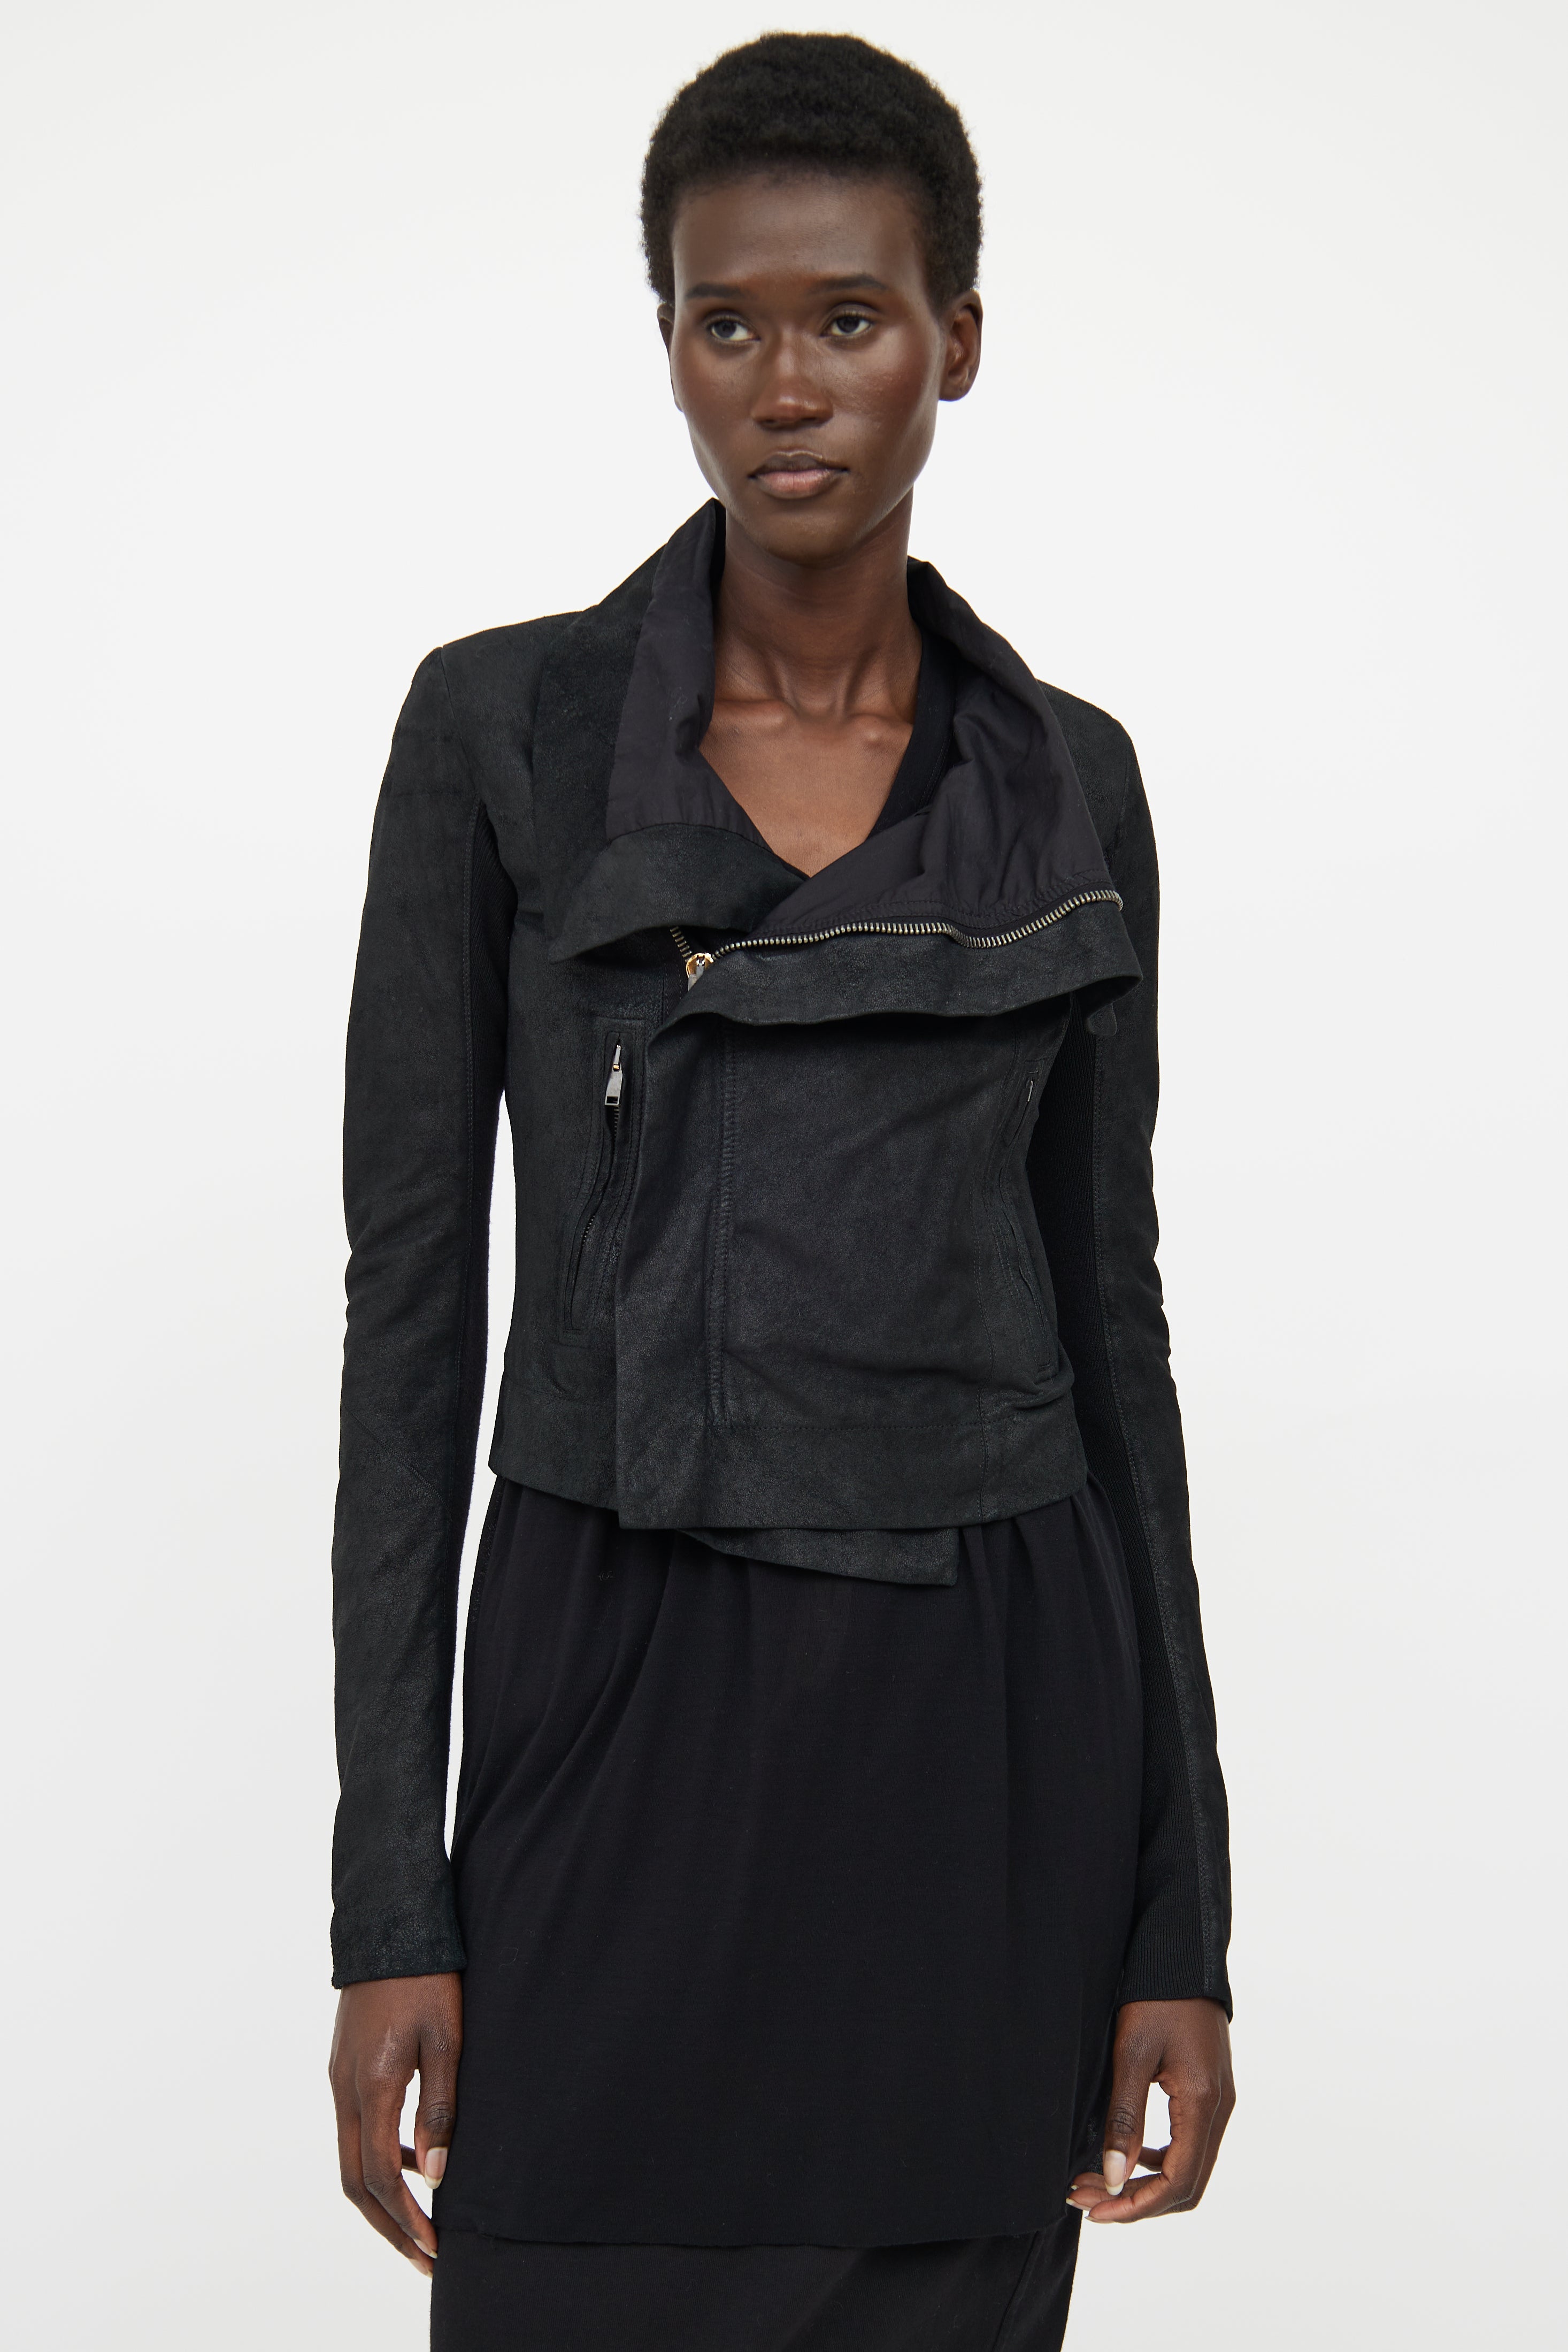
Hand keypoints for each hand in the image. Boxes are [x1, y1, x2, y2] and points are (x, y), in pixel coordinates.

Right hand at [329, 1971, 462, 2276]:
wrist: (388, 1924)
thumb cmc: (426, 1977)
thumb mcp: (446, 2039)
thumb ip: (440, 2107)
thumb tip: (437, 2175)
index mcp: (369, 2086)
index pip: (380, 2175)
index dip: (407, 2218)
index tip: (435, 2248)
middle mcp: (344, 2090)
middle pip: (356, 2182)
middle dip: (390, 2226)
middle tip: (425, 2258)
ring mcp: (339, 2079)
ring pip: (352, 2159)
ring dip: (383, 2198)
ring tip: (422, 2224)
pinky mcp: (345, 2068)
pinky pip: (356, 2130)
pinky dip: (380, 2159)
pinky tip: (415, 2159)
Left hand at [1067, 1998, 1233, 2223]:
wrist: (1182, 1955)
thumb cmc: (1155, 1997)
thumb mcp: (1132, 2055)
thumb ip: (1125, 2118)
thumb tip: (1112, 2178)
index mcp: (1203, 2104)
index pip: (1178, 2182)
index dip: (1136, 2206)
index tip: (1094, 2209)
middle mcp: (1219, 2110)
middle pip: (1186, 2185)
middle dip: (1135, 2200)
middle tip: (1085, 2196)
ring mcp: (1218, 2103)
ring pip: (1188, 2168)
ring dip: (1143, 2182)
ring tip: (1095, 2177)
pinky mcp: (1209, 2093)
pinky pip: (1188, 2144)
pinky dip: (1157, 2159)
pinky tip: (1126, 2150)